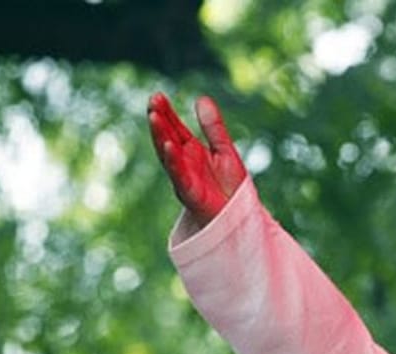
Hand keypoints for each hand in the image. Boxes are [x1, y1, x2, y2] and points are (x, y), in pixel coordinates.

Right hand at [147, 92, 245, 229]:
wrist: (241, 216)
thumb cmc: (231, 187)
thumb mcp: (225, 150)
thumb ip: (214, 128)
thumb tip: (201, 98)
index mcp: (191, 152)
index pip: (175, 129)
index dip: (166, 113)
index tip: (158, 96)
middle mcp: (184, 164)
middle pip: (167, 138)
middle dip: (159, 120)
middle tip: (153, 100)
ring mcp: (185, 178)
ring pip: (168, 155)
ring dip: (160, 136)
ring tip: (154, 116)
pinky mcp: (191, 193)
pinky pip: (180, 175)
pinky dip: (173, 161)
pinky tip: (169, 145)